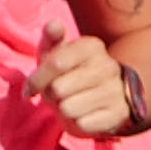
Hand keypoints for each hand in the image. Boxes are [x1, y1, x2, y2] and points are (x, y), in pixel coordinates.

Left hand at [40, 27, 139, 141]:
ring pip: (69, 108)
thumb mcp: (56, 54)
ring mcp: (116, 90)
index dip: (36, 80)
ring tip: (72, 103)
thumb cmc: (70, 73)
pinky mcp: (119, 114)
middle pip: (58, 89)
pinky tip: (85, 115)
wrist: (106, 97)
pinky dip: (78, 123)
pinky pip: (83, 124)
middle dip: (50, 96)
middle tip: (58, 95)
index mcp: (91, 46)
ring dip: (64, 110)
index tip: (31, 88)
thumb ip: (51, 39)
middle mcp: (108, 66)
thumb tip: (53, 24)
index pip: (55, 63)